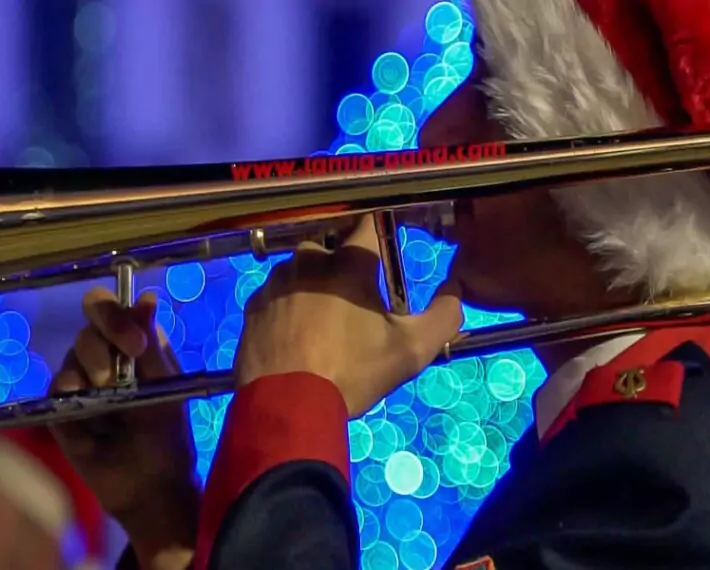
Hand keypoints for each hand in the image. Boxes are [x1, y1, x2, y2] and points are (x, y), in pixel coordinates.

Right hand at [49, 287, 198, 568]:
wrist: (149, 488)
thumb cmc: (167, 436)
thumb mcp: (168, 390)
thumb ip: (154, 347)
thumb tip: (147, 297)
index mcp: (134, 343)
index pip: (112, 307)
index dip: (115, 316)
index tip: (135, 344)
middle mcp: (105, 355)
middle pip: (88, 325)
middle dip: (102, 347)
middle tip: (116, 378)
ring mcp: (81, 380)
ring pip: (72, 355)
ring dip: (90, 373)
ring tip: (108, 400)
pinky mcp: (61, 407)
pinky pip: (56, 388)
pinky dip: (71, 396)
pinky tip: (88, 415)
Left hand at [235, 215, 462, 416]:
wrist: (286, 405)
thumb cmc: (352, 373)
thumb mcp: (411, 350)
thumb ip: (445, 315)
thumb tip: (455, 289)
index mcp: (348, 262)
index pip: (370, 224)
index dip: (381, 232)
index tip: (386, 249)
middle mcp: (308, 260)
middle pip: (333, 247)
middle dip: (346, 265)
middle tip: (357, 300)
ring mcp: (275, 281)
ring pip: (302, 270)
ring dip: (315, 285)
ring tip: (325, 322)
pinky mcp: (253, 305)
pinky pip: (277, 294)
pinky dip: (288, 306)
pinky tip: (297, 334)